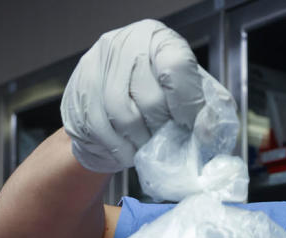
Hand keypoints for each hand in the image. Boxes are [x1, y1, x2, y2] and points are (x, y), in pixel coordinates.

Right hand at [61, 20, 219, 172]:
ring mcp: (96, 66)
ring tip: (149, 148)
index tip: (192, 126)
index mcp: (158, 39)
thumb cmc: (158, 93)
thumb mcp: (188, 90)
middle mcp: (124, 46)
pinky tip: (129, 151)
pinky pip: (100, 129)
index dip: (187, 104)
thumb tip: (207, 131)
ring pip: (123, 117)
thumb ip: (205, 106)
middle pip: (149, 99)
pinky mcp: (78, 91)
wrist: (115, 98)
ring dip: (140, 142)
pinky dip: (119, 148)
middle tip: (169, 142)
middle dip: (163, 129)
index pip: (176, 67)